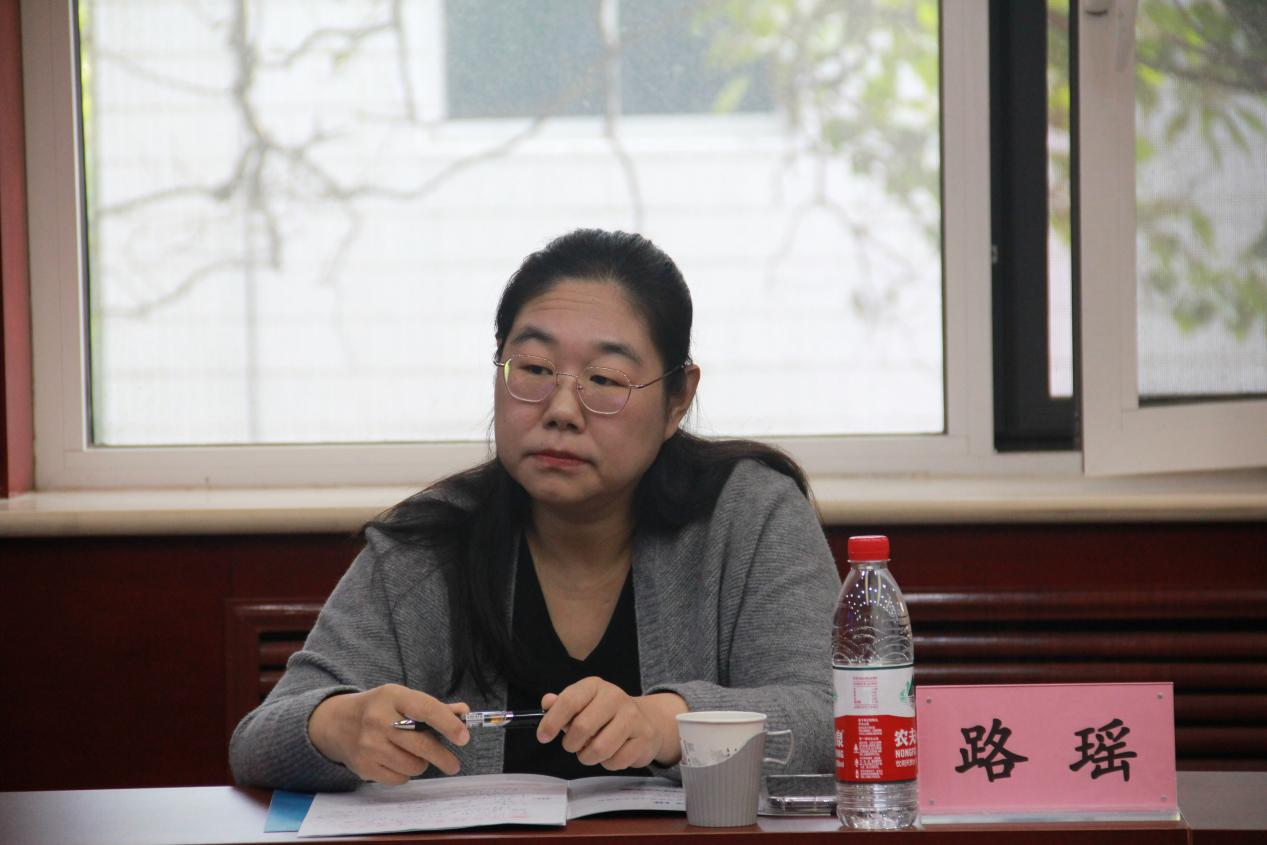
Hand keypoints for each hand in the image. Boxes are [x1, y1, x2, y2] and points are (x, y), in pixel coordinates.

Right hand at [307, 684, 469, 784]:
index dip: (448, 724)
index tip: (463, 737)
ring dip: (421, 763)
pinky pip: (399, 778)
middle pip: (421, 745)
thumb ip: (433, 707)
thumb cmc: (378, 709)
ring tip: (416, 755)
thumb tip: (463, 713)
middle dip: (443, 757)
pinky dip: (405, 773)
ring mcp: (369, 745)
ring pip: (413, 765)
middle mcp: (379, 720)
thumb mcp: (402, 698)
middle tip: (454, 764)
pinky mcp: (364, 766)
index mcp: (393, 697)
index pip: (425, 709)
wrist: (337, 723)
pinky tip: (398, 761)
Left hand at [536, 677, 686, 769]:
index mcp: (595, 686)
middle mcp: (615, 697)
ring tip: (590, 751)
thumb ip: (562, 705)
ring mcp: (633, 716)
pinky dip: (608, 763)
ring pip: (599, 748)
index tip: (543, 736)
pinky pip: (616, 761)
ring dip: (588, 757)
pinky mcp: (644, 737)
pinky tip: (611, 753)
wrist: (645, 720)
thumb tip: (547, 702)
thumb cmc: (605, 714)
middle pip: (582, 727)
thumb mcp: (582, 704)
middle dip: (571, 744)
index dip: (552, 721)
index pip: (570, 701)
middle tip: (573, 745)